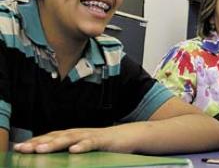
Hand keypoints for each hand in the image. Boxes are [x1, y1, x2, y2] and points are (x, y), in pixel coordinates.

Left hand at [13, 126, 127, 153]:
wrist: (128, 136)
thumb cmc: (103, 143)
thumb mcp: (83, 146)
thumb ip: (69, 149)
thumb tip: (49, 156)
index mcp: (72, 135)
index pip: (50, 137)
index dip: (34, 142)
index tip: (18, 148)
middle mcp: (79, 133)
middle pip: (56, 136)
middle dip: (38, 142)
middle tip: (23, 149)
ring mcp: (91, 136)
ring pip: (70, 138)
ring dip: (55, 143)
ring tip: (41, 149)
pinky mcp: (103, 140)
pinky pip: (92, 143)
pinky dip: (82, 146)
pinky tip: (73, 150)